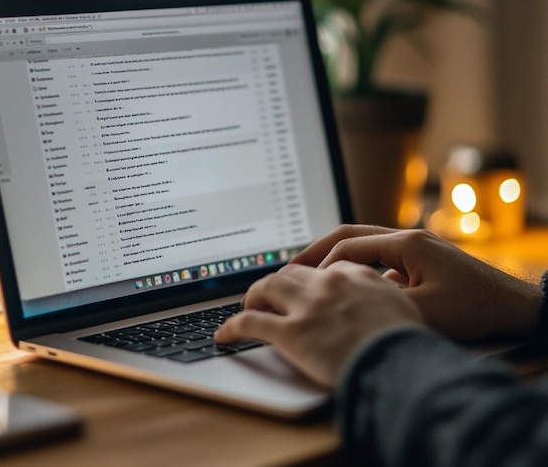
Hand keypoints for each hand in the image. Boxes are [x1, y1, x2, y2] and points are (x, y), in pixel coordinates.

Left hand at [214, 261, 422, 387]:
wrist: (402, 365)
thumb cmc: (408, 343)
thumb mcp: (405, 305)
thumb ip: (386, 290)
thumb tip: (386, 282)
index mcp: (355, 275)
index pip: (322, 268)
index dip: (310, 279)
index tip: (305, 289)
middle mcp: (327, 283)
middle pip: (291, 273)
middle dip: (278, 282)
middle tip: (270, 295)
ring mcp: (306, 306)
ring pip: (266, 287)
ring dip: (254, 296)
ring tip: (248, 306)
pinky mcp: (290, 332)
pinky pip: (250, 323)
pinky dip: (232, 327)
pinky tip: (224, 335)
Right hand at [292, 225, 542, 341]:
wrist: (516, 307)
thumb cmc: (476, 308)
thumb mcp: (426, 313)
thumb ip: (382, 304)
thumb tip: (343, 304)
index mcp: (406, 243)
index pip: (350, 245)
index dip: (323, 266)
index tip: (304, 286)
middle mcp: (407, 237)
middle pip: (350, 234)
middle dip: (318, 250)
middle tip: (290, 266)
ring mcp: (414, 246)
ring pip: (362, 243)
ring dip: (336, 257)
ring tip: (310, 273)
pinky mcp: (420, 259)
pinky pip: (378, 257)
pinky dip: (356, 267)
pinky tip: (348, 286)